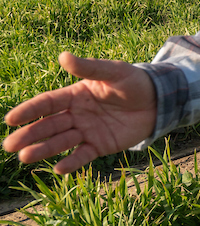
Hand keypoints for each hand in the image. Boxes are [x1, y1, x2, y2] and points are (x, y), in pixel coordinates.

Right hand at [3, 52, 157, 174]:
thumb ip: (89, 67)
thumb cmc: (134, 82)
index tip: (11, 119)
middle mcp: (76, 115)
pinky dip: (72, 163)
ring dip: (43, 150)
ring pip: (61, 142)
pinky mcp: (100, 145)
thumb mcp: (114, 71)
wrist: (159, 100)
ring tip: (25, 158)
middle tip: (9, 146)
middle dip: (29, 135)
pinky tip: (59, 169)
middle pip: (48, 125)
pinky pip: (83, 155)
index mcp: (74, 95)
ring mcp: (87, 131)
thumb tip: (63, 56)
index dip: (29, 111)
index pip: (47, 103)